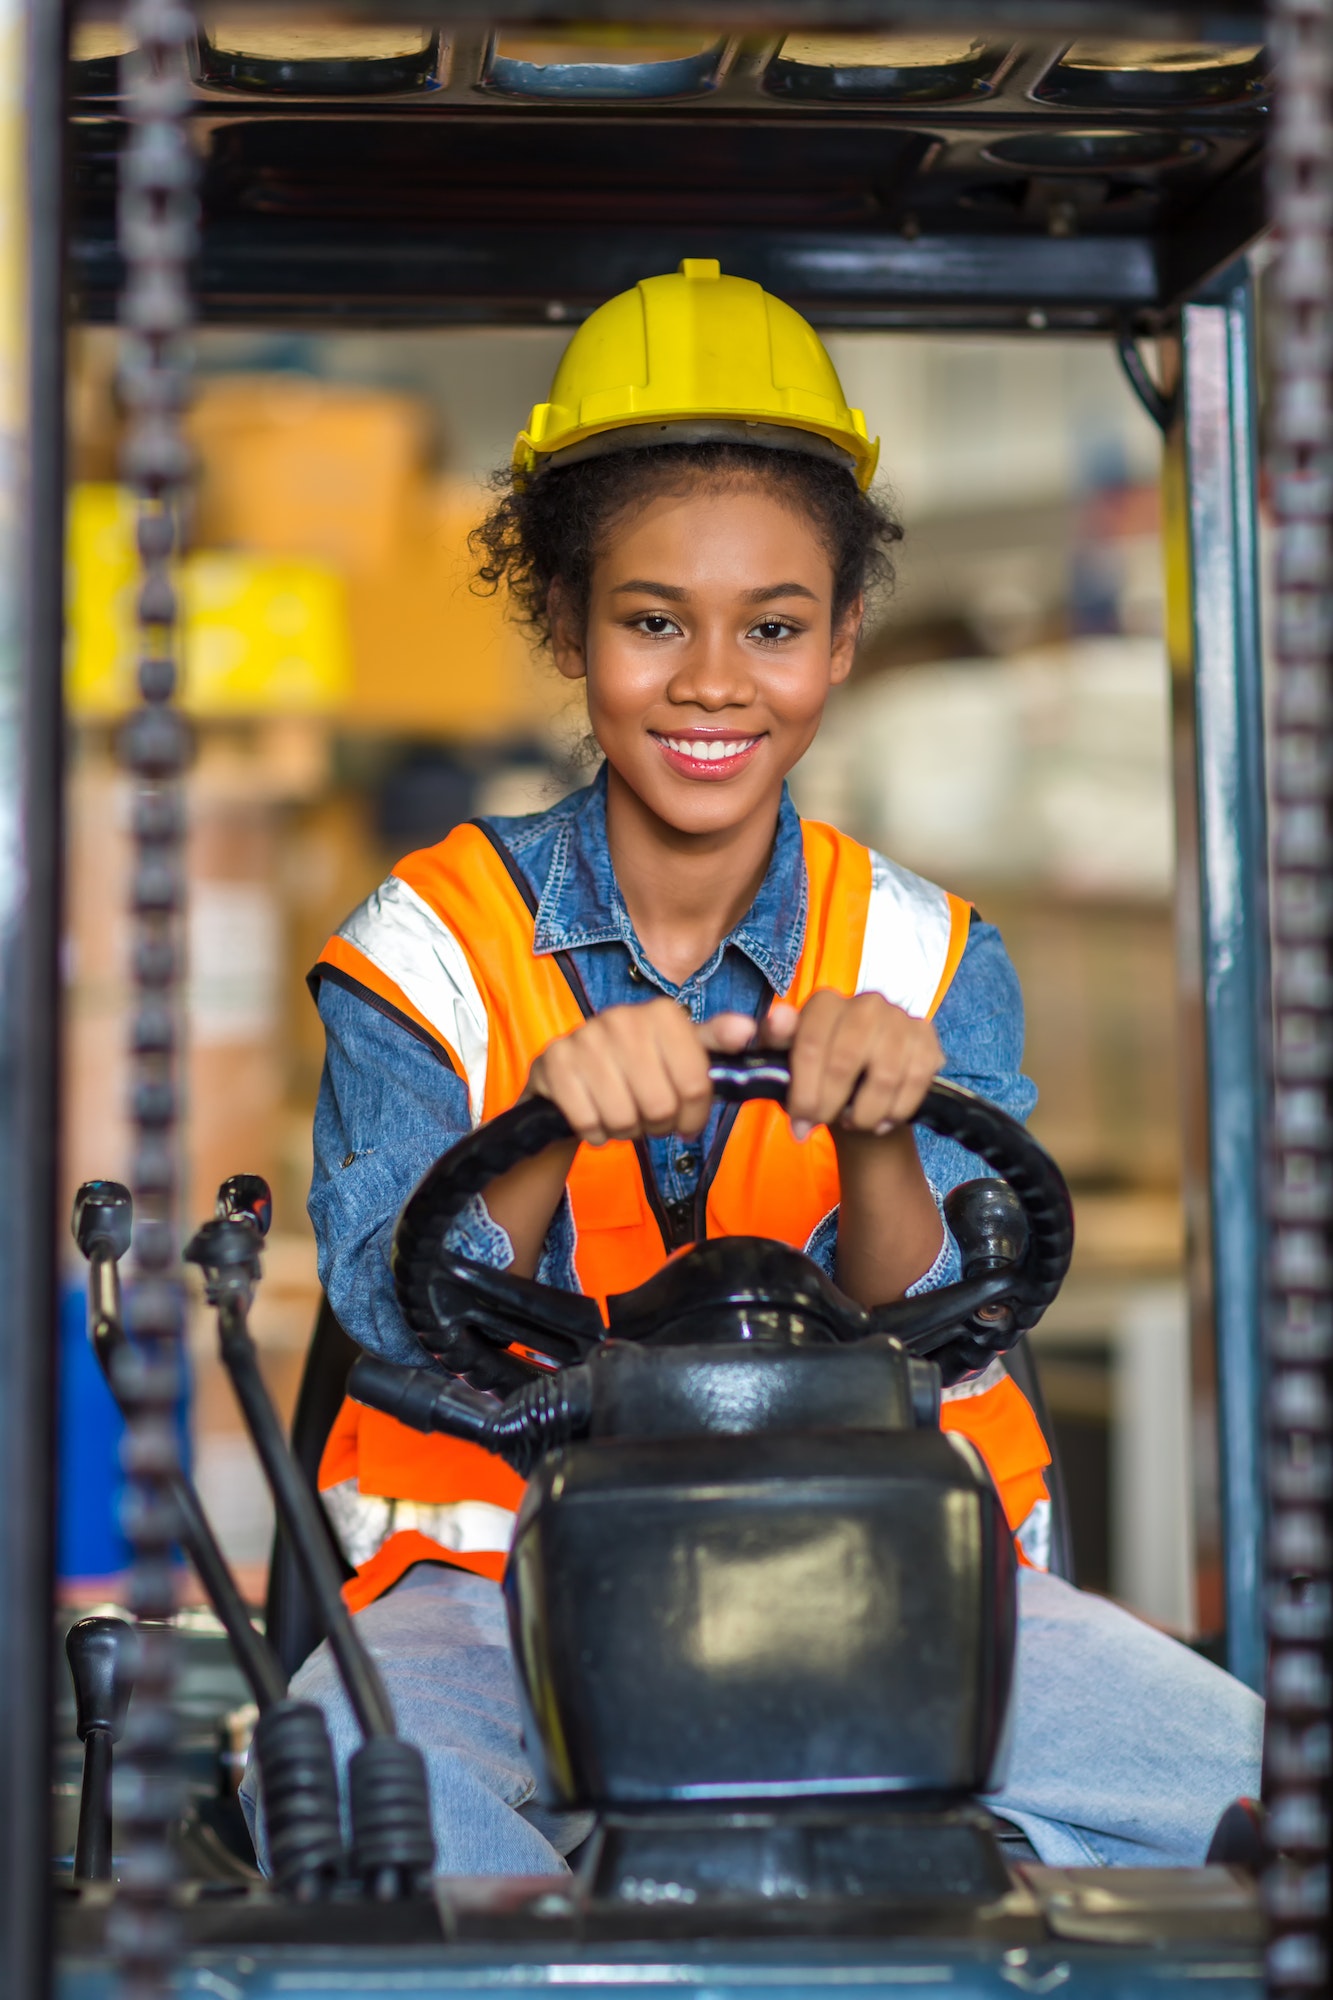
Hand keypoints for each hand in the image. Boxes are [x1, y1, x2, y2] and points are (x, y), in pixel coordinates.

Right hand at [523, 999, 755, 1146]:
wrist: (569, 1076)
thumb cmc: (635, 1068)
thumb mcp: (681, 1053)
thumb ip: (716, 1043)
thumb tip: (747, 1030)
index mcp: (663, 1014)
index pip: (697, 1086)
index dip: (693, 1116)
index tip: (685, 1120)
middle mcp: (623, 1018)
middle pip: (661, 1106)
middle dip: (657, 1124)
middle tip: (648, 1115)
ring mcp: (585, 1038)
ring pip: (624, 1118)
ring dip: (625, 1130)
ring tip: (621, 1114)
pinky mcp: (554, 1063)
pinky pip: (588, 1123)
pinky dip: (595, 1133)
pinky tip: (594, 1116)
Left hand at [759, 990, 942, 1141]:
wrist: (862, 1083)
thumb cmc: (818, 1071)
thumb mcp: (786, 1058)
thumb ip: (775, 1039)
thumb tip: (779, 1017)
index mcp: (826, 1002)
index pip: (810, 1044)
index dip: (803, 1090)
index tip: (799, 1121)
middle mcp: (866, 1002)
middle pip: (845, 1061)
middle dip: (830, 1103)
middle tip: (823, 1125)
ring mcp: (900, 1018)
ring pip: (883, 1076)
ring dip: (865, 1112)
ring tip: (854, 1123)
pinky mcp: (926, 1038)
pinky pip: (915, 1082)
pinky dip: (896, 1110)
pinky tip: (882, 1121)